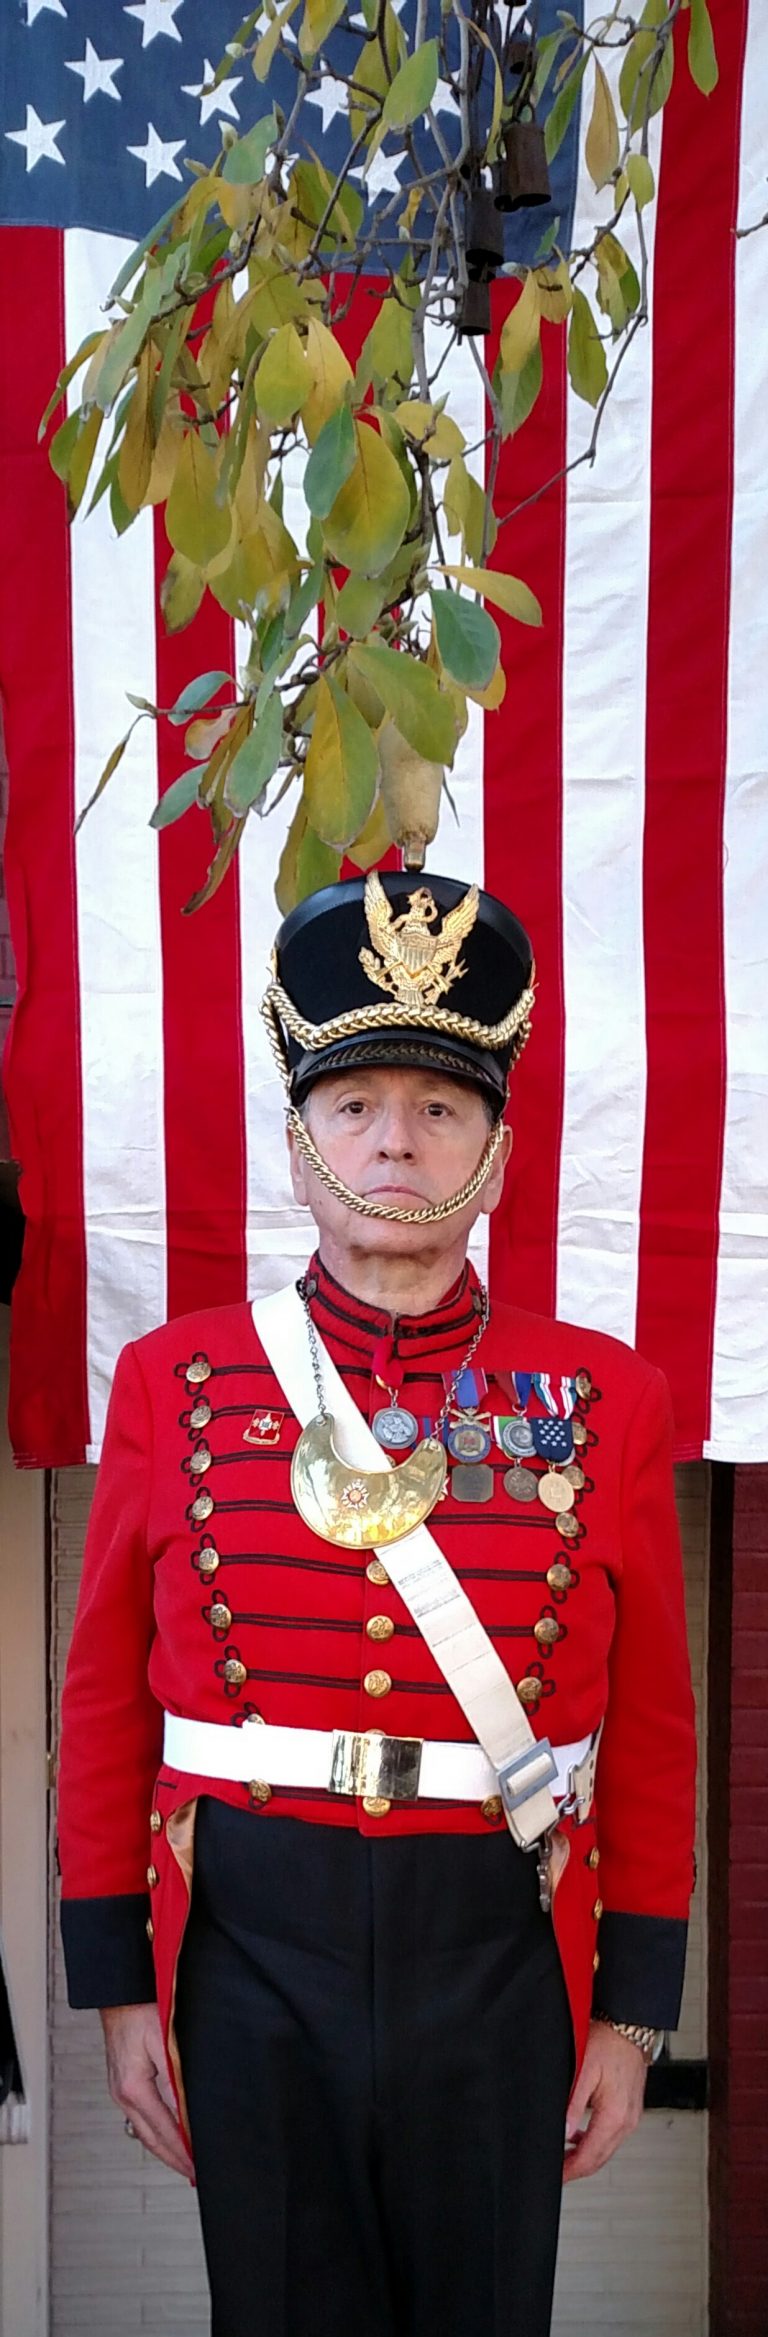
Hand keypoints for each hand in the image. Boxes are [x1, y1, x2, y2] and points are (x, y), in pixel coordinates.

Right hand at [101, 2002, 193, 2179]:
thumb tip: (188, 2111)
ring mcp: (119, 2091)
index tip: (197, 2168)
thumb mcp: (163, 2043)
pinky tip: (167, 2133)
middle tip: (193, 2175)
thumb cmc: (140, 2011)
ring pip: (144, 2131)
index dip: (182, 2152)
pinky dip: (155, 2131)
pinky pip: (139, 2117)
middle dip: (173, 2159)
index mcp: (134, 2088)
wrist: (118, 1994)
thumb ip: (175, 2079)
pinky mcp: (122, 2084)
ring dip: (164, 2148)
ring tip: (184, 2161)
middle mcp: (123, 2095)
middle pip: (151, 2139)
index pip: (164, 2131)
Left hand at [563, 2018, 646, 2183]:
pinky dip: (594, 2142)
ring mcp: (631, 2116)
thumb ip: (573, 2105)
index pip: (590, 2157)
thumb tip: (562, 2133)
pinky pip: (611, 2136)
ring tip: (563, 2157)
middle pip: (600, 2159)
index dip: (570, 2171)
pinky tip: (578, 2135)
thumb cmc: (609, 2042)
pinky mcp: (630, 2110)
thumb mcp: (583, 2071)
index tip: (555, 2177)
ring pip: (606, 2150)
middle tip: (557, 2173)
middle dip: (577, 2169)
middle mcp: (627, 2121)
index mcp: (615, 2115)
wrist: (630, 2028)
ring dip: (585, 2157)